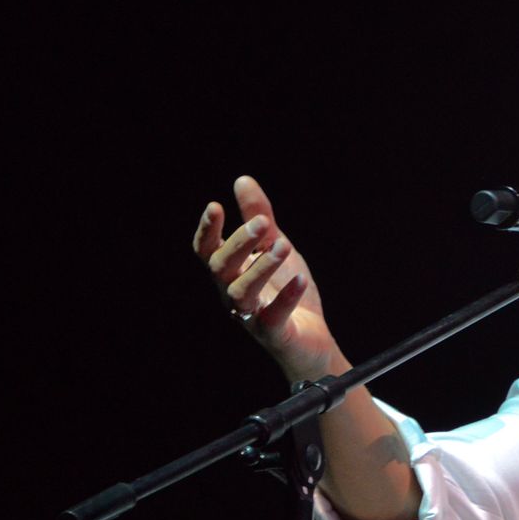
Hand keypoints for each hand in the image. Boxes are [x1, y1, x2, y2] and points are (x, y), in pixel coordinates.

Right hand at [193, 175, 340, 381]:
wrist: (311, 338)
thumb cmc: (285, 290)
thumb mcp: (274, 246)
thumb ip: (259, 216)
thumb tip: (242, 180)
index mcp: (230, 272)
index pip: (207, 251)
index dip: (207, 231)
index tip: (215, 207)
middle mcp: (232, 294)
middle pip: (221, 267)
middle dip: (239, 243)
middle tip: (263, 223)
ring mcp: (250, 316)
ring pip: (241, 292)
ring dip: (261, 268)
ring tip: (283, 246)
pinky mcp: (273, 333)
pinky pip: (274, 316)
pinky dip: (286, 298)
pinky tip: (300, 280)